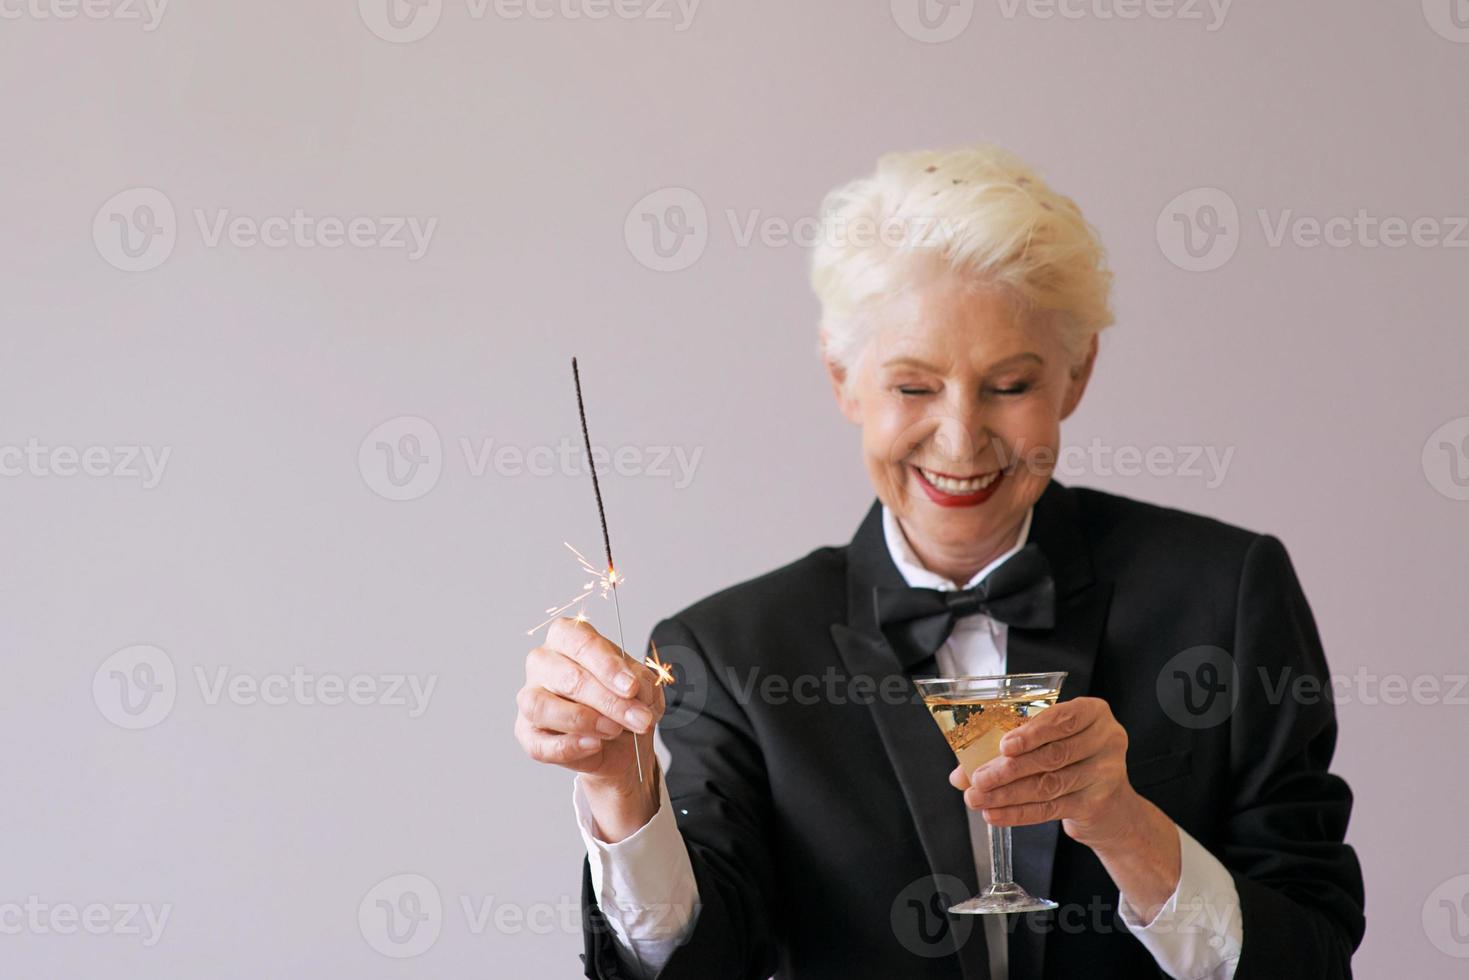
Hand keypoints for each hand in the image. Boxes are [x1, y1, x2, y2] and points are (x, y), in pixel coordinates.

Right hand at [515, 617, 663, 835]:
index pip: (581, 642)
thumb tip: (635, 692)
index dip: (608, 666)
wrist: (621, 741)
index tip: (631, 688)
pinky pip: (539, 744)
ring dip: (586, 722)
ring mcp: (529, 697)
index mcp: (568, 637)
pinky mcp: (527, 733)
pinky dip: (570, 747)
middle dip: (608, 702)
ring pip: (542, 707)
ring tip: (615, 730)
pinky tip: (594, 745)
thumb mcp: (643, 686)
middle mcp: (542, 661)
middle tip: (638, 719)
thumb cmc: (623, 700)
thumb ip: (641, 684)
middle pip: (568, 678)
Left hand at [948, 696, 1139, 849]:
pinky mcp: (1097, 804)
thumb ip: (1008, 749)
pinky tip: (995, 815)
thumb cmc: (1070, 760)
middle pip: (1053, 755)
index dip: (1032, 733)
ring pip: (1049, 784)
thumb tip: (960, 773)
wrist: (1109, 803)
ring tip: (978, 799)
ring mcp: (1106, 773)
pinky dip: (1019, 813)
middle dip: (1010, 769)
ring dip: (1008, 793)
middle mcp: (1106, 739)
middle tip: (978, 779)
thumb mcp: (1046, 743)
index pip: (1062, 719)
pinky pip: (1051, 809)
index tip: (1003, 746)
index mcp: (1092, 712)